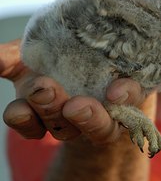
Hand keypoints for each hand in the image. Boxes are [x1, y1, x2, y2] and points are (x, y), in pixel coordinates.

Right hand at [1, 40, 155, 143]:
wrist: (100, 55)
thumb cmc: (59, 56)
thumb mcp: (31, 53)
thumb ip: (10, 57)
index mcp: (41, 107)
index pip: (26, 120)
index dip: (22, 118)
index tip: (19, 109)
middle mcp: (69, 119)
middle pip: (58, 123)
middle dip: (50, 108)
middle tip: (45, 88)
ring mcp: (99, 119)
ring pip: (94, 128)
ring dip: (87, 118)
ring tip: (80, 104)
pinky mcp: (127, 109)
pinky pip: (128, 109)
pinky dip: (124, 99)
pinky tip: (119, 90)